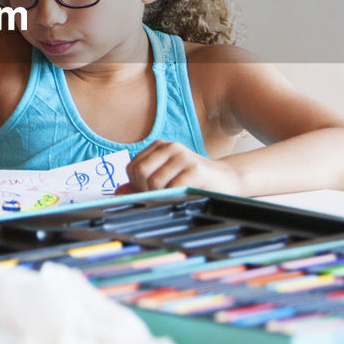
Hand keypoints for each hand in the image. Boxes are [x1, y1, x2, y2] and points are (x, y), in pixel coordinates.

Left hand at [115, 140, 242, 195]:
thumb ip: (141, 185)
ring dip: (160, 196)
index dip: (136, 185)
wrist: (225, 180)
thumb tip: (118, 192)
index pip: (132, 167)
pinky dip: (173, 196)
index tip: (150, 192)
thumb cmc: (191, 181)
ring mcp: (182, 156)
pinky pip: (172, 187)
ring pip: (154, 182)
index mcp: (159, 146)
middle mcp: (169, 147)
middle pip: (140, 172)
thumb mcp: (164, 180)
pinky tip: (183, 194)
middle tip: (160, 196)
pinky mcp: (194, 169)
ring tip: (174, 195)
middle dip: (145, 190)